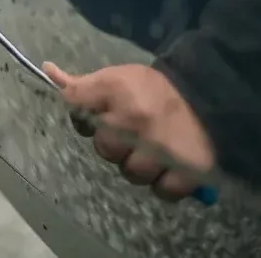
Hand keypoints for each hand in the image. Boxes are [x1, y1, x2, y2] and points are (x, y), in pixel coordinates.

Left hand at [44, 62, 214, 202]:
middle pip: (104, 149)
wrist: (213, 94)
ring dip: (140, 165)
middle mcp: (135, 121)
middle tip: (137, 132)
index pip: (75, 104)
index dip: (84, 115)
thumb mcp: (120, 77)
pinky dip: (165, 183)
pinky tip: (171, 166)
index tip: (100, 114)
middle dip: (117, 143)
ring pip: (131, 173)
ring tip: (156, 148)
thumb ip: (84, 84)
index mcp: (117, 90)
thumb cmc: (157, 88)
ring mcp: (160, 149)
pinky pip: (162, 191)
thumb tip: (48, 69)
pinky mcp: (186, 171)